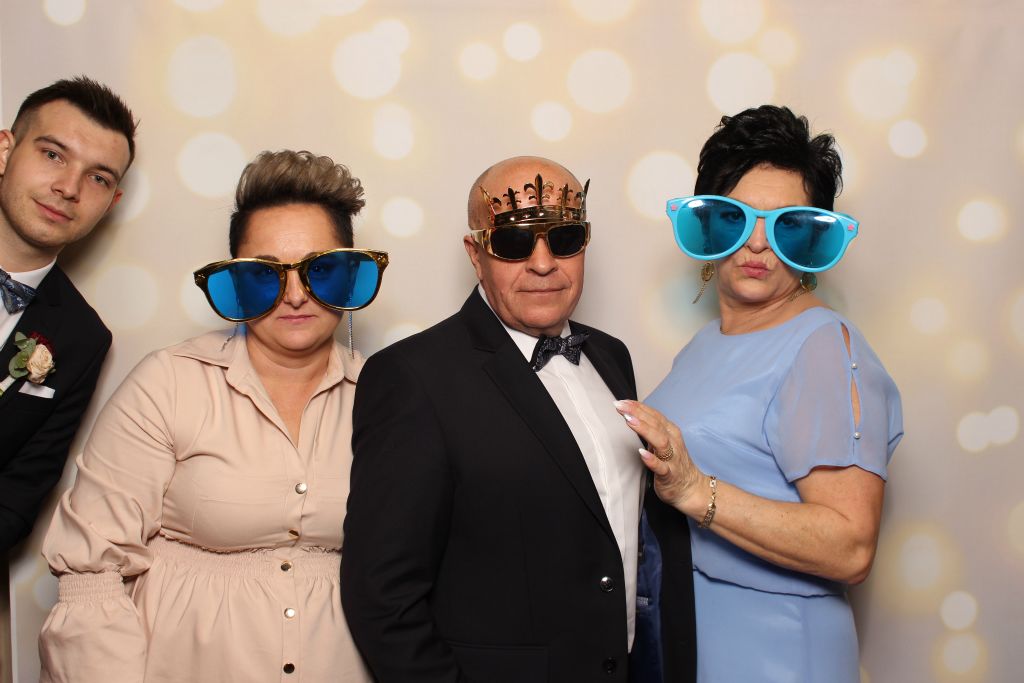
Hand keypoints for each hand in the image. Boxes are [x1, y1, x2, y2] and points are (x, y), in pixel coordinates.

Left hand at [613, 400, 706, 514]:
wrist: (691, 488)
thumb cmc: (674, 463)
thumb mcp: (662, 442)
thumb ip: (650, 430)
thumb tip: (632, 415)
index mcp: (670, 432)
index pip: (654, 415)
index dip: (638, 407)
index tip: (622, 401)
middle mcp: (673, 442)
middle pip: (655, 423)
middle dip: (637, 413)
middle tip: (620, 406)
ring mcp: (672, 458)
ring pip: (660, 441)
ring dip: (644, 429)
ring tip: (629, 421)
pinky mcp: (670, 475)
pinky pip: (661, 467)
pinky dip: (652, 459)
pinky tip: (641, 453)